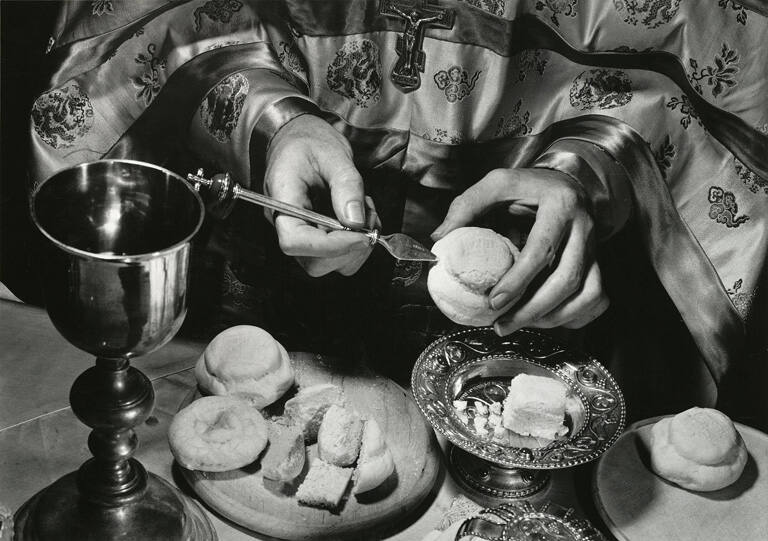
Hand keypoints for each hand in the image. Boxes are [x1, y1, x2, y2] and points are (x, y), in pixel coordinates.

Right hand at [264, 114, 377, 276]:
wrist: (299, 137)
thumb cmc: (309, 141)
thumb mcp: (333, 154)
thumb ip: (346, 185)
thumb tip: (355, 221)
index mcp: (281, 201)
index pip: (295, 242)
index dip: (331, 246)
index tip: (361, 234)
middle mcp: (287, 225)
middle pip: (313, 262)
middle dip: (349, 249)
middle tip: (369, 220)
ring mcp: (301, 233)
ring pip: (328, 264)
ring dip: (357, 247)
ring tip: (365, 212)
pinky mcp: (315, 236)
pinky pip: (337, 256)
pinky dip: (357, 243)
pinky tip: (359, 216)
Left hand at [432, 168, 608, 333]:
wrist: (567, 183)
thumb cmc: (528, 186)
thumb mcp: (497, 183)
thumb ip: (468, 206)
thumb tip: (440, 238)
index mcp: (558, 205)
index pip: (542, 249)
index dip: (518, 280)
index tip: (494, 302)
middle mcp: (583, 228)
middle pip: (567, 279)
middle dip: (533, 310)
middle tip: (502, 325)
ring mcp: (594, 248)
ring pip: (587, 293)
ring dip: (553, 318)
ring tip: (519, 325)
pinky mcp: (597, 263)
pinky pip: (598, 298)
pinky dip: (576, 316)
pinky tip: (549, 321)